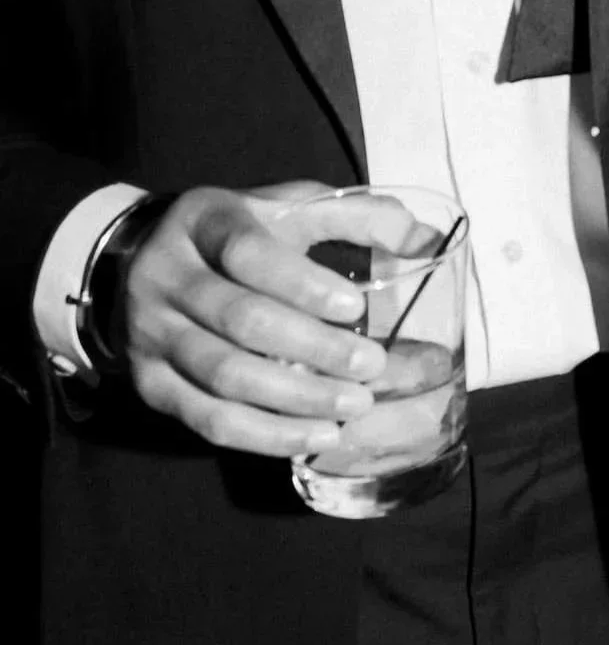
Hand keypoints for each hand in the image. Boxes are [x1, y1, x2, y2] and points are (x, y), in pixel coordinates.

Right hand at [121, 182, 389, 454]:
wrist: (144, 263)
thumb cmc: (239, 237)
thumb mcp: (288, 210)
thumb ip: (357, 216)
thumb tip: (427, 239)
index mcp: (203, 220)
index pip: (247, 251)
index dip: (302, 283)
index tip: (356, 307)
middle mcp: (166, 276)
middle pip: (240, 319)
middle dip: (313, 348)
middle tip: (372, 367)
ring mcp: (150, 333)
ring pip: (225, 376)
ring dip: (297, 398)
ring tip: (355, 405)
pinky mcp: (150, 385)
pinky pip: (209, 420)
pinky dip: (267, 435)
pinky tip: (316, 435)